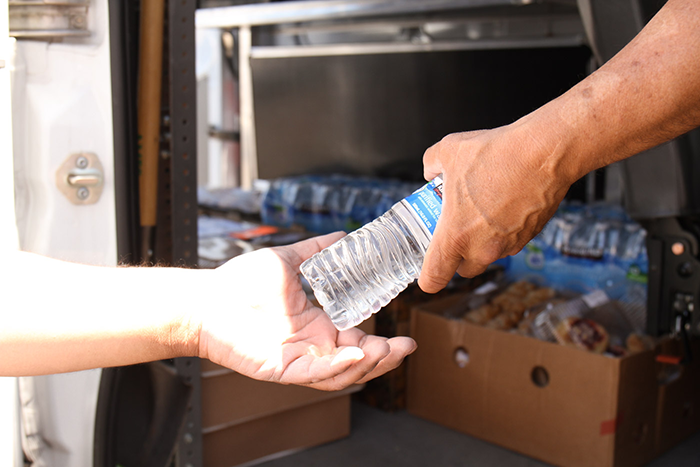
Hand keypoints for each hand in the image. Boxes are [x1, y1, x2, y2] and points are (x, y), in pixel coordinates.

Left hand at [197, 233, 416, 390]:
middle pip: (355, 362)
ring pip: (339, 373)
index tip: (404, 337)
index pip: (357, 340)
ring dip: (365, 365)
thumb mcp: (288, 261)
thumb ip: (315, 250)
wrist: (207, 298)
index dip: (381, 343)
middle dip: (383, 359)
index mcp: (317, 325)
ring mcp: (297, 359)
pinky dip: (335, 367)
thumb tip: (341, 235)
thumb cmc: (241, 283)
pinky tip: (354, 354)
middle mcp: (311, 346)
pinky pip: (313, 374)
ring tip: (385, 351)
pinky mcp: (280, 369)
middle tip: (405, 348)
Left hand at [419, 122, 573, 292]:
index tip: (427, 272)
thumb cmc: (497, 154)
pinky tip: (504, 204)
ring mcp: (508, 245)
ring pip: (488, 255)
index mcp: (455, 235)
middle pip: (464, 269)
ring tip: (481, 209)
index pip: (435, 277)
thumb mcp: (449, 150)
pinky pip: (510, 242)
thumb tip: (431, 171)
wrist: (544, 153)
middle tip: (455, 230)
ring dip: (483, 241)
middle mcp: (482, 248)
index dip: (428, 279)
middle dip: (458, 256)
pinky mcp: (529, 236)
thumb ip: (431, 164)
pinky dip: (504, 230)